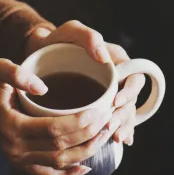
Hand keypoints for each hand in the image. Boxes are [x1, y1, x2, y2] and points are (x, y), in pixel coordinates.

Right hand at [0, 59, 114, 174]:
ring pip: (60, 162)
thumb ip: (16, 74)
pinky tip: (87, 167)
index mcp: (11, 126)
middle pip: (60, 147)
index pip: (52, 129)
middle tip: (108, 119)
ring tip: (105, 134)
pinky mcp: (24, 167)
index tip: (98, 111)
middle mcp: (15, 149)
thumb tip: (42, 88)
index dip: (78, 122)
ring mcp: (19, 161)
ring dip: (86, 151)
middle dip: (89, 134)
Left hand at [27, 21, 145, 144]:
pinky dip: (116, 132)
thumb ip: (88, 37)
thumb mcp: (71, 32)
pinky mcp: (97, 107)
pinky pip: (112, 121)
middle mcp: (116, 78)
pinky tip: (113, 142)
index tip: (115, 103)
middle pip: (132, 99)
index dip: (130, 91)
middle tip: (110, 127)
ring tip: (112, 138)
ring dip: (122, 127)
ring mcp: (108, 94)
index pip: (135, 77)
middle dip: (125, 115)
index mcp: (116, 60)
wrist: (38, 54)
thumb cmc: (57, 40)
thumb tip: (104, 57)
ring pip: (124, 113)